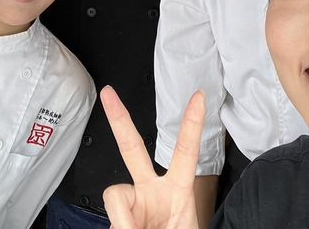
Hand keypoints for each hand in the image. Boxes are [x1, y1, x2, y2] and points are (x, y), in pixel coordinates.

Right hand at [102, 86, 203, 228]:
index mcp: (178, 193)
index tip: (199, 97)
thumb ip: (142, 223)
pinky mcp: (116, 222)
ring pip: (115, 195)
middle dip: (120, 119)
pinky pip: (112, 222)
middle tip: (109, 93)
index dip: (192, 124)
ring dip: (125, 220)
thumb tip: (122, 223)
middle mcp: (151, 193)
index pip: (185, 153)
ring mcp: (131, 207)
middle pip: (132, 150)